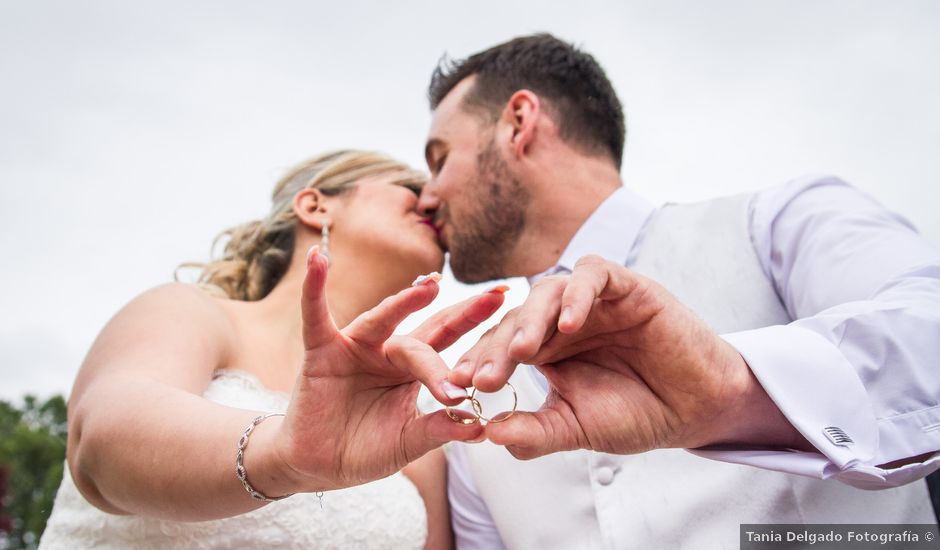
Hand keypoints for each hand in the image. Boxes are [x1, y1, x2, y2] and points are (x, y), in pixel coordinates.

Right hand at [275, 248, 503, 490]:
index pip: (452, 344)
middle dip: (463, 312)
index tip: (515, 312)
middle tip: (496, 296)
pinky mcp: (322, 350)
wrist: (317, 465)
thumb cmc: (364, 449)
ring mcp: (356, 346)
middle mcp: (389, 349)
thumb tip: (481, 425)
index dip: (480, 328)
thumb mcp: (408, 441)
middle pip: (429, 326)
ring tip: (431, 285)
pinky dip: (314, 289)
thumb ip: (439, 429)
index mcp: (413, 368)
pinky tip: (317, 261)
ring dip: (404, 301)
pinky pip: (316, 316)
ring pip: (383, 319)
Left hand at [450, 255, 806, 459]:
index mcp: (545, 348)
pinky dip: (578, 295)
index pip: (501, 347)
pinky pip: (594, 274)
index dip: (480, 364)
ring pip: (546, 291)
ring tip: (522, 352)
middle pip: (516, 319)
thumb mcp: (577, 428)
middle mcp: (561, 319)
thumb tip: (488, 437)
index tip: (459, 389)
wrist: (696, 409)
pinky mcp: (625, 285)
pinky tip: (569, 324)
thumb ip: (534, 432)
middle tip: (483, 377)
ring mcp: (591, 300)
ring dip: (531, 320)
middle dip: (497, 348)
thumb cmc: (636, 414)